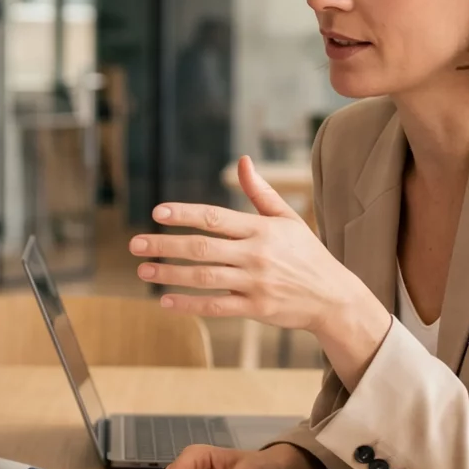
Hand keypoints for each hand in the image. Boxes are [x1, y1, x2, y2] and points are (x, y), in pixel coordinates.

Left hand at [132, 156, 379, 333]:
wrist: (333, 297)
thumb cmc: (306, 253)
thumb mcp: (287, 219)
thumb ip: (260, 192)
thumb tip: (242, 160)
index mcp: (262, 229)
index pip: (215, 218)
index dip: (184, 214)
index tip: (157, 212)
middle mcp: (257, 255)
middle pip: (203, 247)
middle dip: (166, 245)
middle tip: (136, 244)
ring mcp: (256, 283)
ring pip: (205, 277)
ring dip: (171, 274)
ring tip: (144, 270)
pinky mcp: (256, 308)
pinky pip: (216, 307)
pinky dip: (189, 305)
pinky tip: (165, 301)